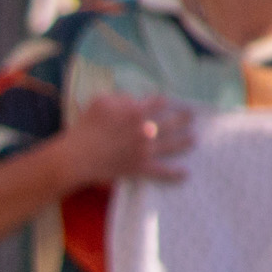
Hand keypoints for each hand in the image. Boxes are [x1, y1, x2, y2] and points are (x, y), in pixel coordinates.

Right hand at [55, 92, 193, 186]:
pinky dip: (174, 174)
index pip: (159, 102)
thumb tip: (133, 100)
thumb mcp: (101, 101)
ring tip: (194, 139)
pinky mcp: (140, 167)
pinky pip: (161, 172)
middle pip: (172, 122)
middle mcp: (146, 130)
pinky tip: (185, 174)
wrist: (77, 157)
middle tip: (192, 117)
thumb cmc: (85, 128)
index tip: (169, 102)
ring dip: (185, 142)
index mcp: (137, 111)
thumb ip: (121, 97)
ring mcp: (145, 150)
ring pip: (172, 145)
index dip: (165, 101)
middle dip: (184, 118)